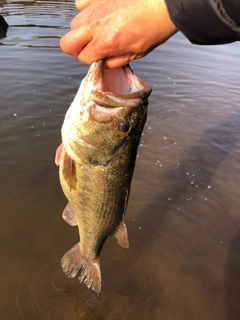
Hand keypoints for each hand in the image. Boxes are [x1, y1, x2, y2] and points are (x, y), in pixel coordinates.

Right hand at [60, 0, 177, 67]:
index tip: (97, 58)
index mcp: (106, 42)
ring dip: (82, 31)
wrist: (163, 3)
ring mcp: (95, 8)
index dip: (90, 60)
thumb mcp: (137, 53)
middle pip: (67, 43)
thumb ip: (116, 60)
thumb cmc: (154, 26)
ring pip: (73, 24)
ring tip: (96, 31)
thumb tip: (104, 62)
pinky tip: (98, 14)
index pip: (83, 58)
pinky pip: (80, 4)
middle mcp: (96, 25)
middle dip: (74, 49)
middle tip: (87, 49)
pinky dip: (86, 11)